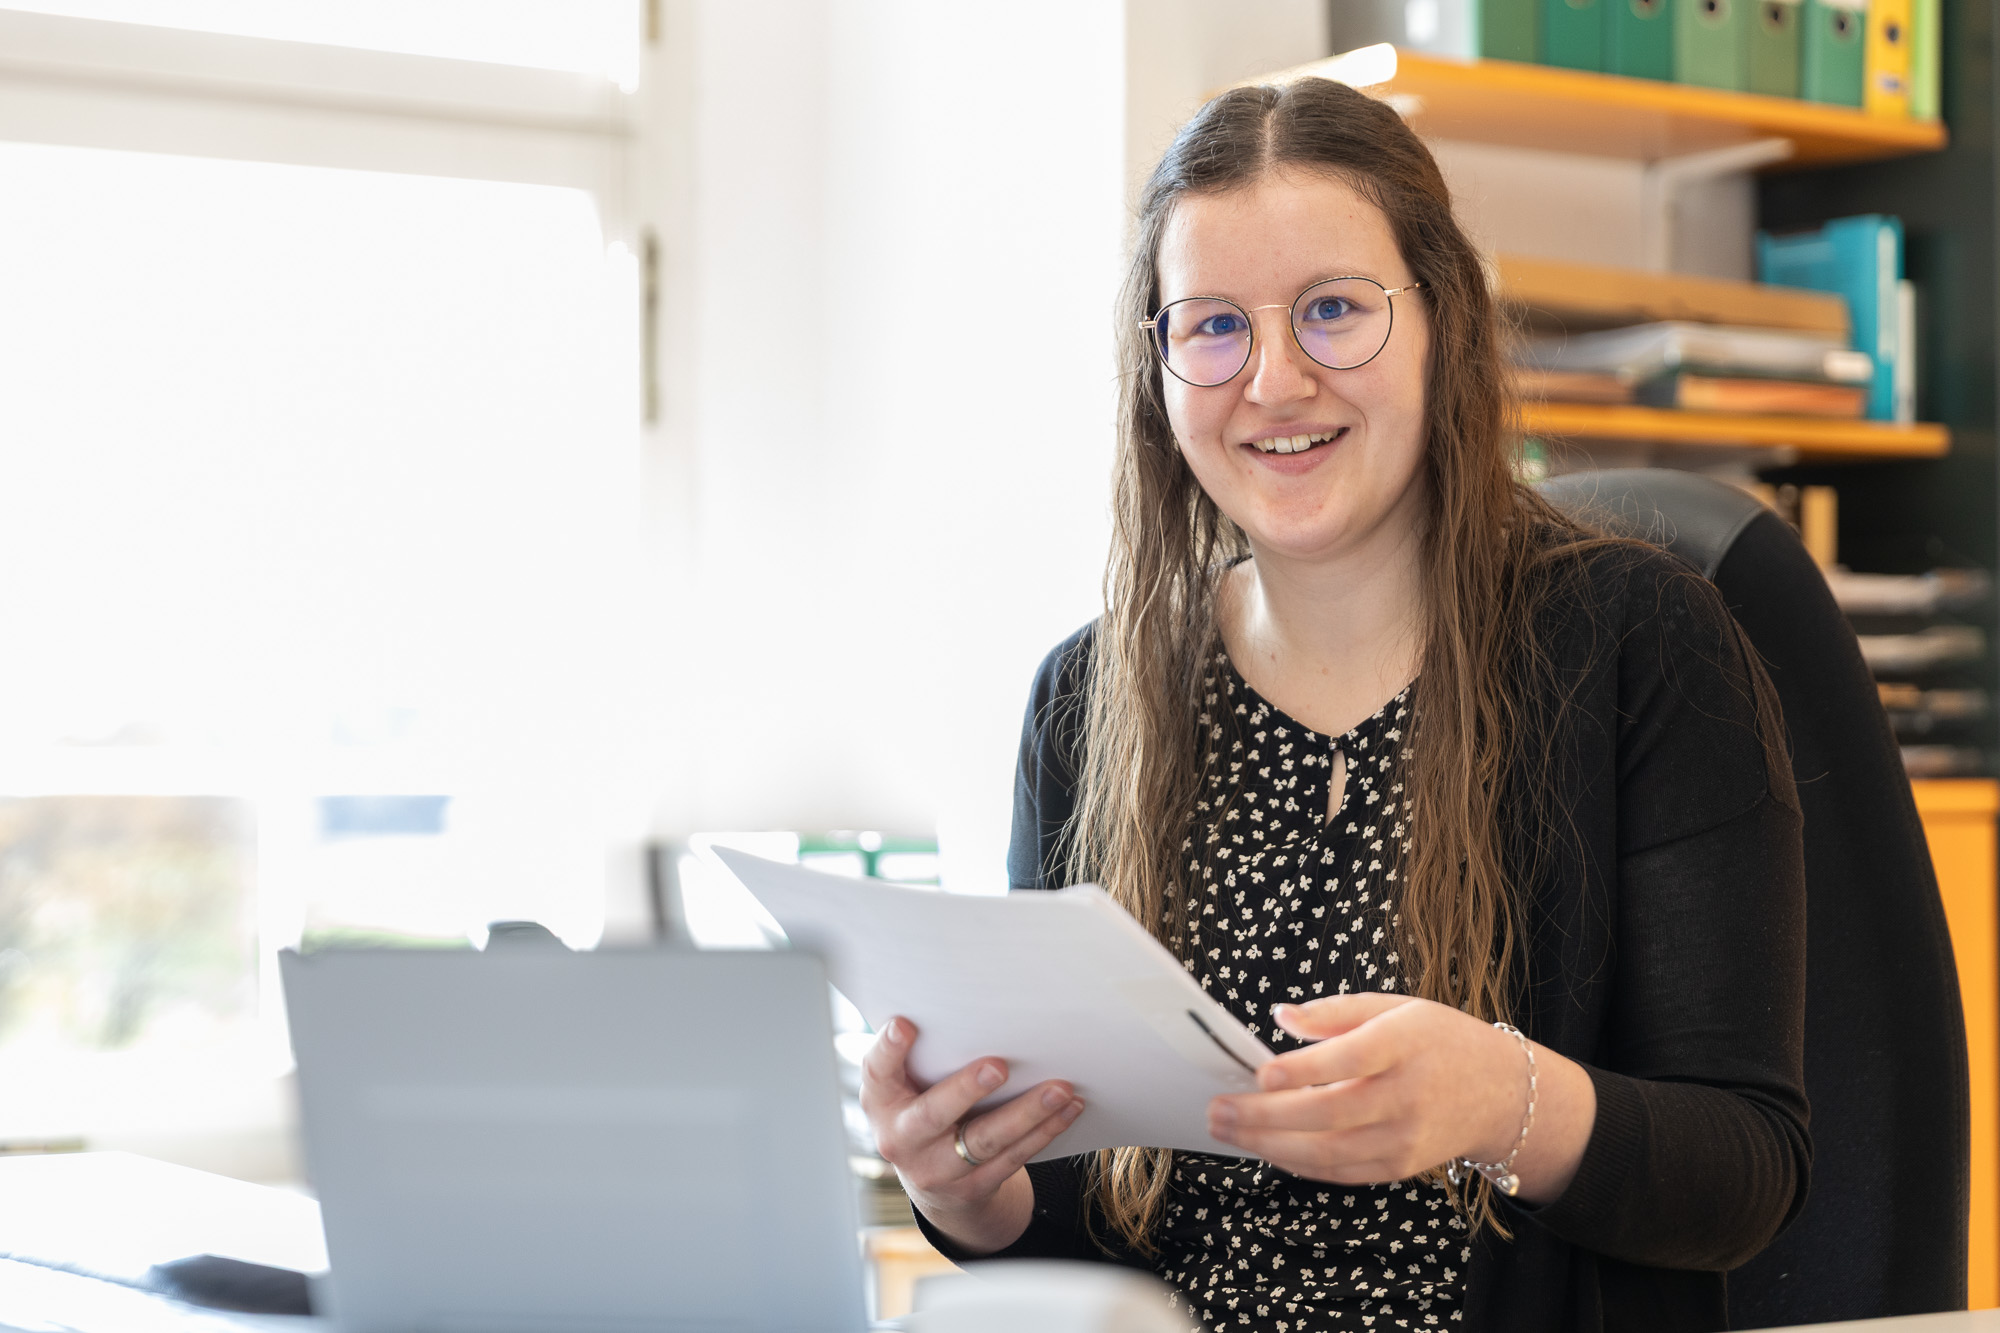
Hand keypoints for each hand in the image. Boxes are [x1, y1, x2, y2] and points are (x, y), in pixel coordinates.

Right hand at [860, 1015, 1086, 1252]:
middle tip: (998, 1066)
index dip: (888, 1049)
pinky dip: (1044, 1131)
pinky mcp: (972, 1187)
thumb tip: (968, 1005)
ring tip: (1060, 1088)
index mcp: (881, 1101)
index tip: (905, 1024)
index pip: (877, 1072)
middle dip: (966, 1090)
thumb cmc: (922, 1103)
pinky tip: (1069, 1108)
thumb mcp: (906, 1082)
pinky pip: (1013, 1158)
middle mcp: (901, 1138)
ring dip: (1027, 1113)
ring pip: (984, 1141)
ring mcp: (936, 1169)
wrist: (930, 1175)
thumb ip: (923, 1053)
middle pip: (933, 1115)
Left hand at [1206, 994, 1592, 1201]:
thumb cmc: (1440, 1042)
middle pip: (1328, 1113)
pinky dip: (1297, 1163)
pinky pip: (1339, 1171)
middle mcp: (1406, 1096)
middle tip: (1218, 1109)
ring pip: (1327, 1151)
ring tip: (1228, 1130)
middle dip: (1265, 1115)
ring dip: (1269, 1144)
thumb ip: (1335, 1011)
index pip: (1350, 1059)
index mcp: (1404, 1045)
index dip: (1303, 1069)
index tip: (1261, 1072)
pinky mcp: (1398, 1165)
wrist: (1500, 1094)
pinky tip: (1265, 1148)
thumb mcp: (1396, 1007)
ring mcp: (1403, 1138)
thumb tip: (1280, 1017)